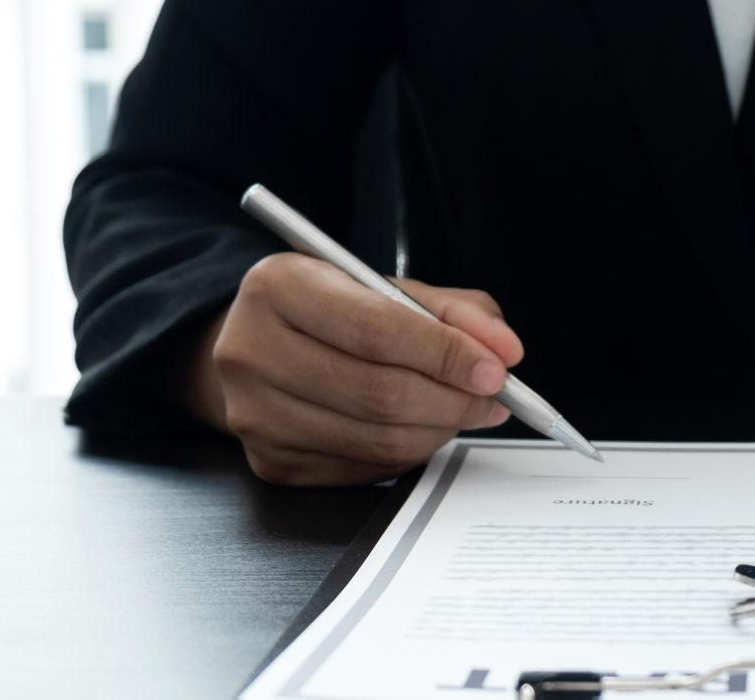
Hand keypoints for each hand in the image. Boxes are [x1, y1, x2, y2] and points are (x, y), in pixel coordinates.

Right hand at [184, 253, 519, 485]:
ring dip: (439, 429)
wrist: (259, 345)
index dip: (446, 353)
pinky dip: (410, 452)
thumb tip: (503, 349)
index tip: (495, 368)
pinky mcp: (270, 462)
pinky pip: (364, 468)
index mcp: (278, 286)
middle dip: (454, 400)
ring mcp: (254, 414)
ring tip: (462, 409)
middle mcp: (250, 350)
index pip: (376, 328)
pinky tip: (420, 428)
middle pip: (379, 392)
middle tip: (493, 396)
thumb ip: (453, 310)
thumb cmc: (330, 311)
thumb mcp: (385, 287)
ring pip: (376, 438)